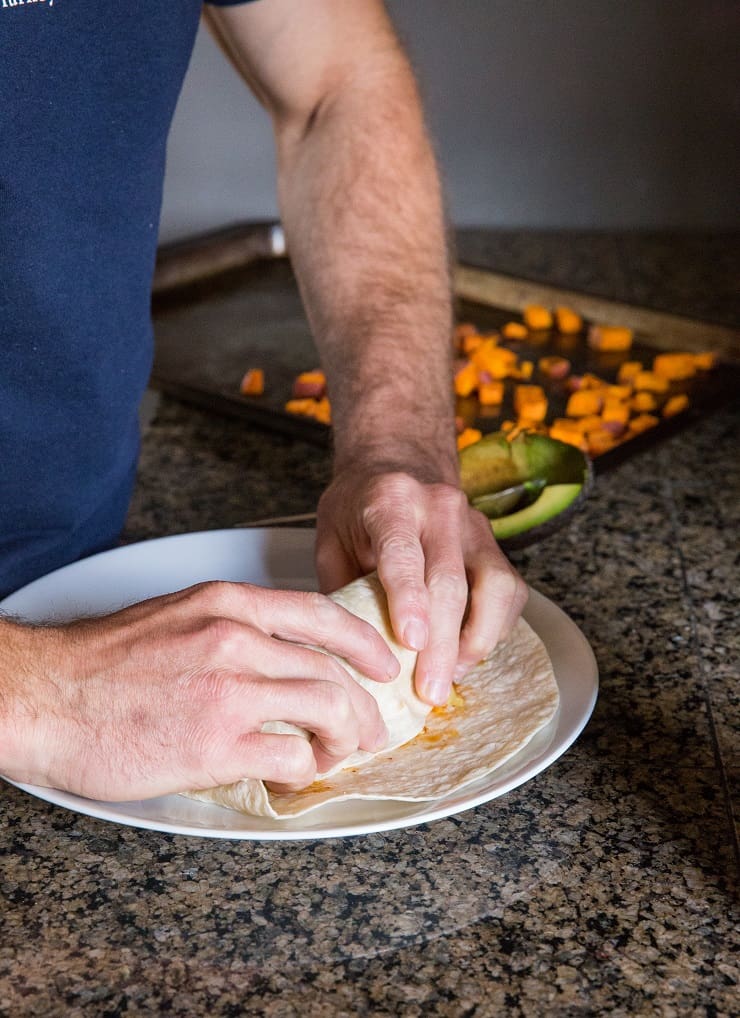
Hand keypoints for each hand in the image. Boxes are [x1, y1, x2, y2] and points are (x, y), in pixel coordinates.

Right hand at [0, 582, 398, 800]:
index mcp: (227, 604)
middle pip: (332, 669)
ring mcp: (228, 691)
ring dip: (344, 738)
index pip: (320, 614)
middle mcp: (235, 639)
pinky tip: (297, 773)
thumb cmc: (101, 665)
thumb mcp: (176, 617)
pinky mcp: (215, 744)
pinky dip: (306, 769)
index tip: (383, 662)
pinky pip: (291, 756)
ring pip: (326, 709)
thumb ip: (232, 629)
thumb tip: (281, 658)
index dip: (364, 642)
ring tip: (338, 753)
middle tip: (369, 727)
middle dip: (364, 705)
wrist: (44, 697)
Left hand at [316, 468, 527, 705]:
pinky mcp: (495, 543)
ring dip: (476, 641)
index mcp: (390, 500)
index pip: (403, 552)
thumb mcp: (330, 538)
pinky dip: (494, 630)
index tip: (410, 642)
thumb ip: (342, 588)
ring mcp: (474, 524)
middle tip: (429, 691)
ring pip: (494, 586)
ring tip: (451, 677)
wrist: (397, 463)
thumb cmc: (358, 508)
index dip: (408, 598)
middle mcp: (439, 508)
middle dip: (442, 644)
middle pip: (450, 581)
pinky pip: (509, 592)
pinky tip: (467, 655)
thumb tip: (351, 652)